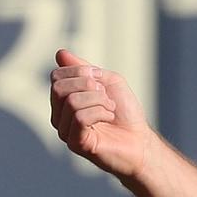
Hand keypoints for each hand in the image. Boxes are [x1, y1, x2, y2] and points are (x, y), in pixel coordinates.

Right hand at [49, 49, 150, 179]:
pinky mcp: (75, 143)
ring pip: (71, 101)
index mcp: (64, 100)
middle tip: (105, 95)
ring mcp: (65, 131)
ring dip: (99, 100)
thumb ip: (83, 68)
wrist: (140, 139)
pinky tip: (108, 118)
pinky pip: (80, 117)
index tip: (100, 79)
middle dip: (88, 85)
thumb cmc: (125, 112)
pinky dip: (100, 112)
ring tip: (110, 109)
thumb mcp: (107, 81)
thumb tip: (60, 53)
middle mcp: (59, 116)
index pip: (56, 76)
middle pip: (59, 87)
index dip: (80, 71)